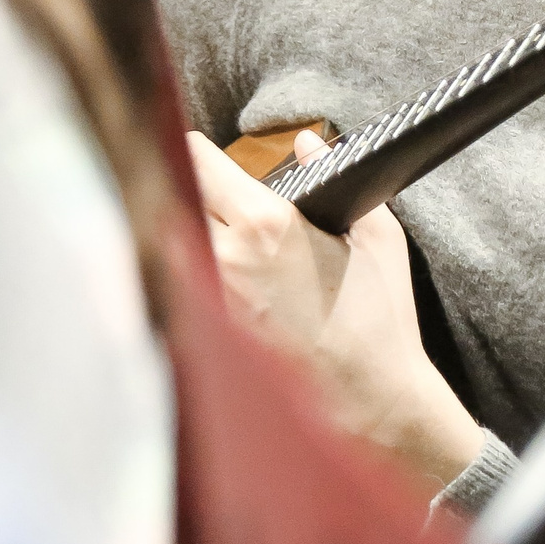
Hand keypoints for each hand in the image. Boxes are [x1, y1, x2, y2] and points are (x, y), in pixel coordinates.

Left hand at [187, 131, 481, 492]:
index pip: (200, 161)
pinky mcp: (201, 337)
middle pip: (171, 198)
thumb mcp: (377, 237)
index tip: (196, 146)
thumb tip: (307, 142)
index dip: (195, 149)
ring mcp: (205, 301)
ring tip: (193, 230)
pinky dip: (177, 277)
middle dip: (181, 188)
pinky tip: (192, 277)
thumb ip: (335, 177)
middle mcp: (224, 257)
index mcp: (267, 223)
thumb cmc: (380, 319)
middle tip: (194, 186)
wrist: (370, 401)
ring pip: (164, 245)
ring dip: (174, 231)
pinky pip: (173, 291)